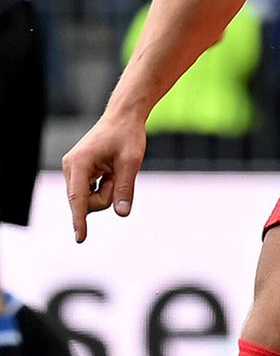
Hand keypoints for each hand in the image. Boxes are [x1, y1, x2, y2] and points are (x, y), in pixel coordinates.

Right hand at [62, 112, 146, 241]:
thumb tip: (122, 213)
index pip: (78, 199)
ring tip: (115, 170)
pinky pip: (91, 192)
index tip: (80, 239)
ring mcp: (73, 170)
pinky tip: (110, 172)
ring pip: (89, 199)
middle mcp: (71, 168)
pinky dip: (104, 187)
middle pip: (86, 202)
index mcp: (79, 163)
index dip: (80, 220)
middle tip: (119, 175)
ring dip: (107, 190)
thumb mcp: (131, 161)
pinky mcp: (79, 172)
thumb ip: (126, 188)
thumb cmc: (127, 135)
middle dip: (107, 195)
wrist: (124, 116)